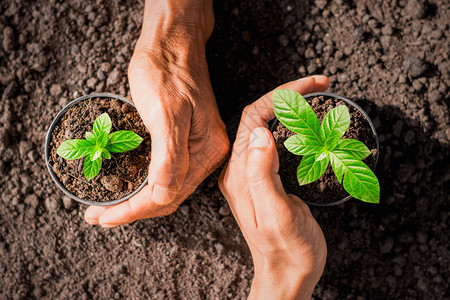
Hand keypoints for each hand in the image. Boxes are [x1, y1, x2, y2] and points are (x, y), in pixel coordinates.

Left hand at [85, 0, 228, 226]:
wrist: (171, 43)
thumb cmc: (167, 71)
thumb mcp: (166, 112)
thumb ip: (169, 157)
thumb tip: (162, 196)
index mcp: (207, 150)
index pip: (167, 194)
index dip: (133, 210)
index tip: (105, 215)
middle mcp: (206, 154)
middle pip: (167, 196)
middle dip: (131, 210)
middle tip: (99, 215)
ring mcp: (196, 148)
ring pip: (165, 188)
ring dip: (136, 201)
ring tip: (107, 207)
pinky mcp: (185, 140)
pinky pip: (165, 173)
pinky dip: (143, 185)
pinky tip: (127, 187)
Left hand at [219, 76, 328, 299]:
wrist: (288, 274)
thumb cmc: (286, 250)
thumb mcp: (276, 214)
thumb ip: (263, 173)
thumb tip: (260, 132)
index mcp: (240, 173)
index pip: (253, 117)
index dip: (281, 95)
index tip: (311, 85)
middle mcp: (242, 169)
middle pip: (259, 117)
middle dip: (288, 94)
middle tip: (320, 84)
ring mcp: (253, 173)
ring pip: (268, 126)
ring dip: (291, 107)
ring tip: (317, 95)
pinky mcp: (267, 179)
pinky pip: (275, 142)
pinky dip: (293, 125)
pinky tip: (308, 123)